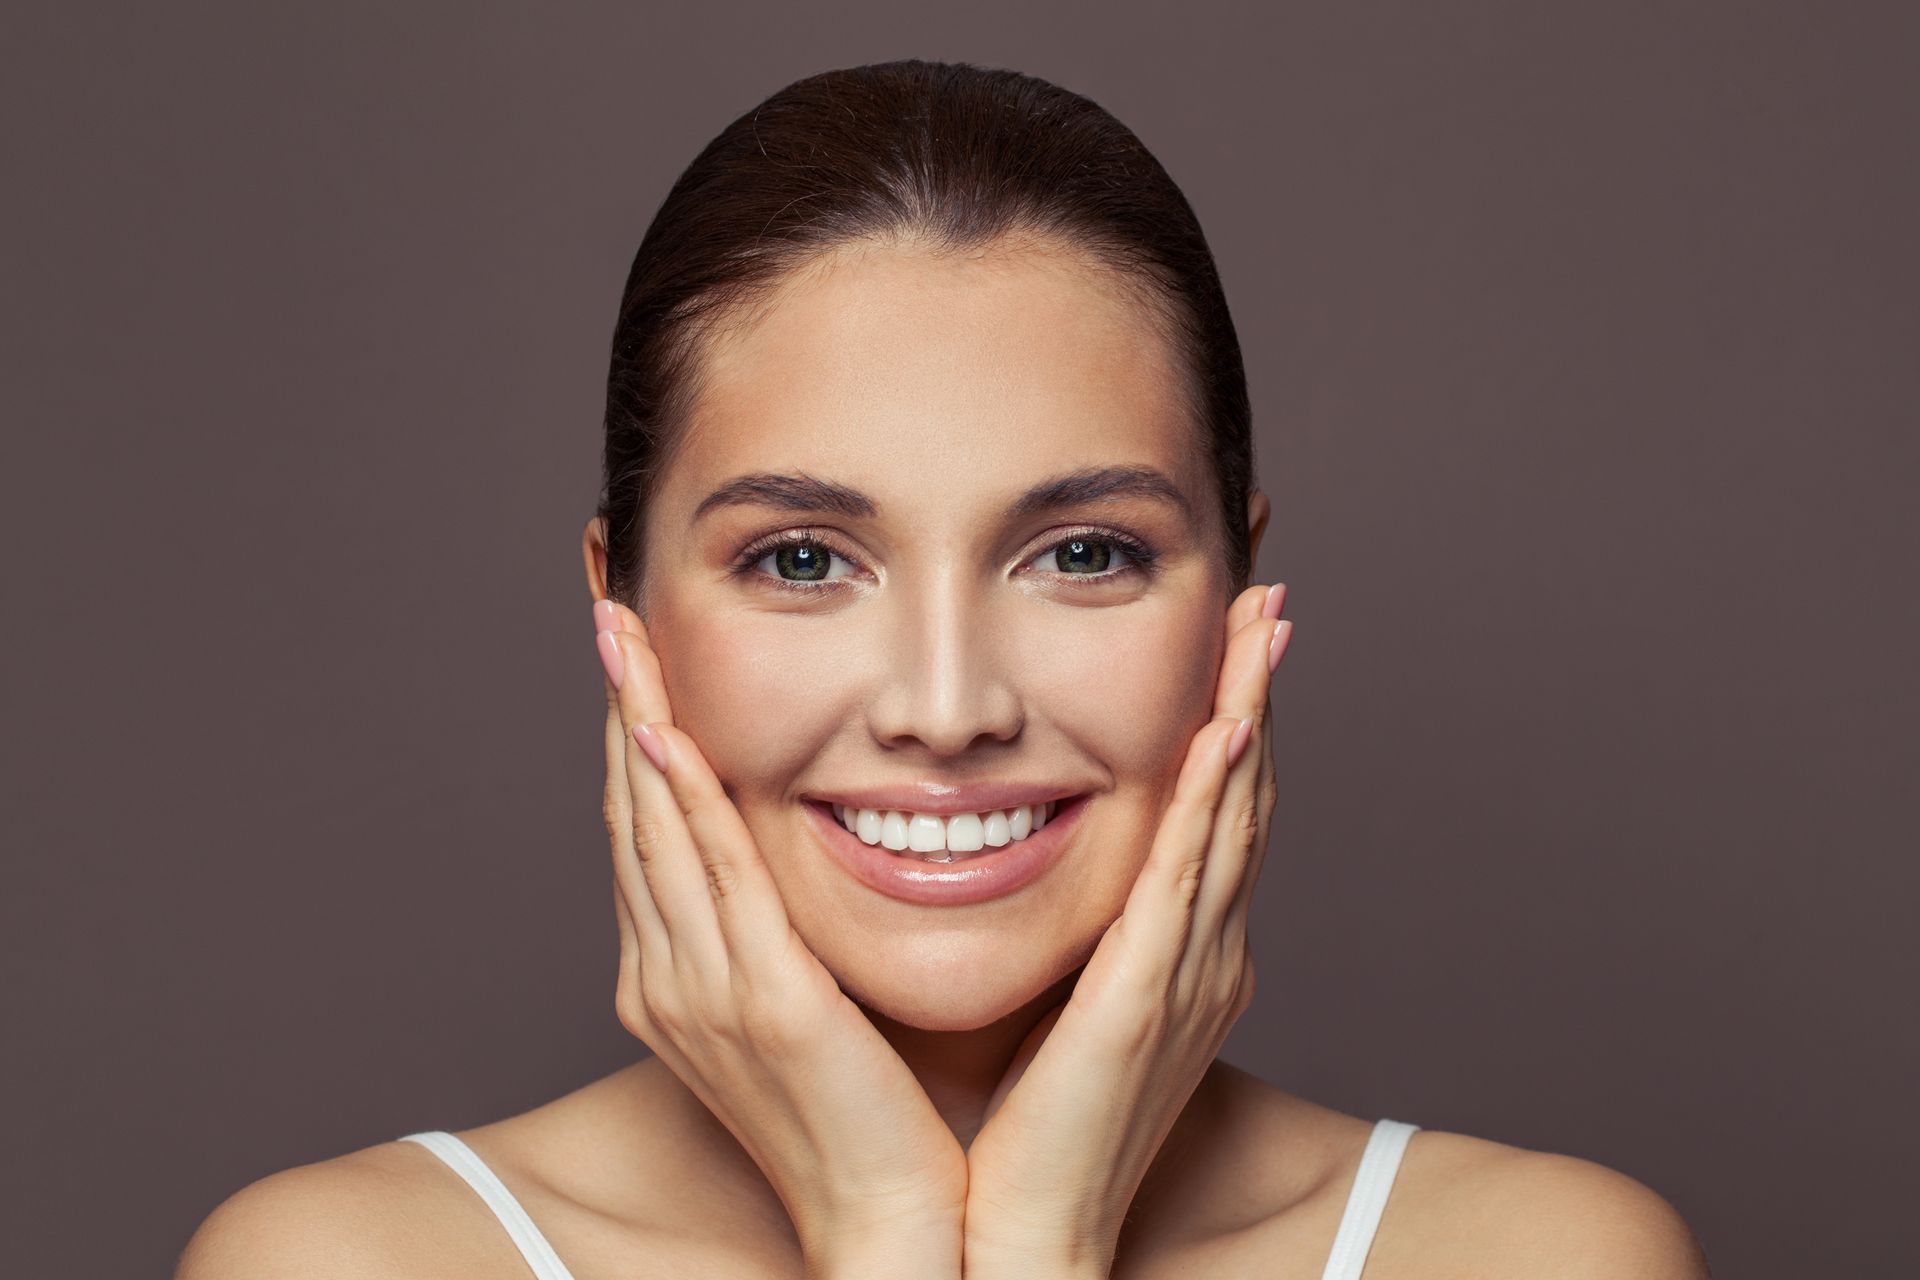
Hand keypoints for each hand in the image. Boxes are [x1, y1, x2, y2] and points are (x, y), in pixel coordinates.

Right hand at [591, 599, 966, 1278]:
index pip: (644, 830)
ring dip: (636, 721)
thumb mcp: (804, 1007)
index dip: (629, 734)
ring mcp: (701, 990)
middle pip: (631, 812)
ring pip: (656, 827)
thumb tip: (790, 862)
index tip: (629, 652)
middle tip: (606, 608)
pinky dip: (681, 799)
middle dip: (619, 704)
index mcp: (675, 979)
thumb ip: (780, 931)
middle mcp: (666, 978)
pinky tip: (664, 731)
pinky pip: (711, 879)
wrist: (887, 1225)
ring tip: (623, 633)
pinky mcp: (758, 1000)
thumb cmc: (864, 1118)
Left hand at [960, 582, 1288, 1277]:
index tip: (1236, 631)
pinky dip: (1211, 800)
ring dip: (1250, 712)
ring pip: (1228, 817)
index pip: (1215, 809)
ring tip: (1265, 622)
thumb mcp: (1068, 1009)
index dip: (1234, 715)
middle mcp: (1205, 954)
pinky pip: (1184, 880)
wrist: (1028, 1242)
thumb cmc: (1037, 1132)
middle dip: (1259, 688)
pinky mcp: (1145, 999)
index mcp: (1183, 955)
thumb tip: (1032, 863)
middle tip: (1273, 591)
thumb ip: (1080, 936)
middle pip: (1242, 794)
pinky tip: (1225, 730)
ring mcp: (1185, 974)